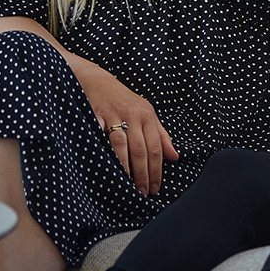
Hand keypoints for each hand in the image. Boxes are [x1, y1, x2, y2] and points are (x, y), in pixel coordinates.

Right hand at [0, 16, 178, 195]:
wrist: (94, 78)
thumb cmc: (121, 99)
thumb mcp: (145, 113)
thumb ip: (161, 135)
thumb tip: (175, 156)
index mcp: (149, 115)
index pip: (157, 147)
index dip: (157, 169)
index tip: (156, 186)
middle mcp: (136, 114)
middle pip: (143, 150)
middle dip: (144, 174)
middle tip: (143, 192)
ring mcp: (117, 114)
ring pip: (125, 147)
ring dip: (128, 169)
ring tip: (129, 186)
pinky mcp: (99, 115)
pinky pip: (105, 138)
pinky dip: (109, 155)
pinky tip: (111, 168)